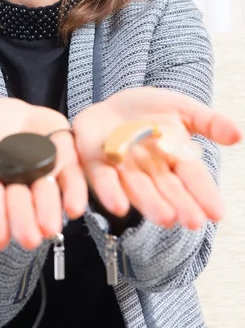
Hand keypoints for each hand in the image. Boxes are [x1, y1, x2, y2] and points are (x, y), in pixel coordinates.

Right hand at [0, 98, 86, 250]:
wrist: (12, 116)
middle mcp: (17, 180)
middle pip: (20, 201)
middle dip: (24, 220)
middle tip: (30, 239)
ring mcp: (42, 170)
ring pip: (47, 193)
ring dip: (49, 210)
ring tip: (50, 227)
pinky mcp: (65, 159)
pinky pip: (73, 177)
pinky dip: (75, 192)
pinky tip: (75, 207)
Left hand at [72, 87, 241, 228]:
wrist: (111, 106)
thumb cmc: (150, 112)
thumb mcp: (182, 109)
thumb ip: (208, 122)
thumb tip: (238, 134)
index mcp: (174, 157)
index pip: (192, 177)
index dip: (204, 194)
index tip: (217, 213)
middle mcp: (150, 169)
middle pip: (166, 189)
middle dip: (179, 204)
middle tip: (192, 222)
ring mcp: (123, 168)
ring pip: (138, 188)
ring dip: (150, 204)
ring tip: (165, 219)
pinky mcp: (96, 162)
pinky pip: (102, 178)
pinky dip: (110, 191)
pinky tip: (118, 206)